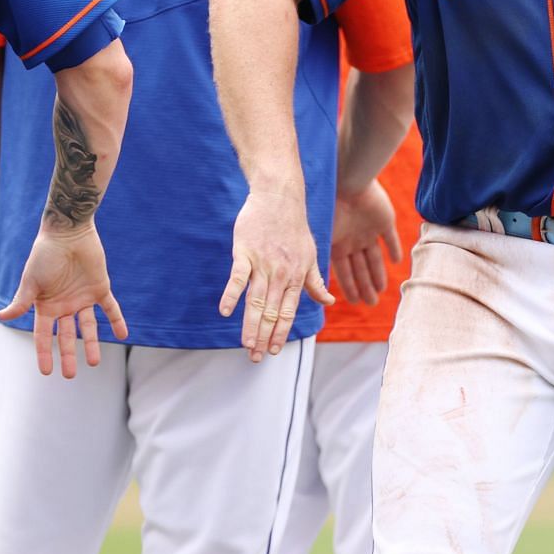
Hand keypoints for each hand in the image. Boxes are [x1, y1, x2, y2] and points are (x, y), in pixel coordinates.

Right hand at [0, 225, 127, 378]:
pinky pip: (110, 309)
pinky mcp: (100, 288)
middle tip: (69, 375)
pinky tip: (124, 335)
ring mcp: (82, 298)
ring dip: (92, 344)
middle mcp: (64, 305)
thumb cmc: (45, 255)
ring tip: (94, 362)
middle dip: (68, 355)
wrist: (67, 232)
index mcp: (46, 306)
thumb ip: (21, 302)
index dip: (44, 353)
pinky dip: (117, 321)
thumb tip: (0, 316)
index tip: (46, 372)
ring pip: (89, 327)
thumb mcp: (30, 282)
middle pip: (67, 336)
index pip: (44, 335)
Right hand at [222, 185, 331, 361]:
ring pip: (256, 301)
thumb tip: (328, 301)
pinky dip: (231, 295)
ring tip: (246, 344)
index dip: (280, 333)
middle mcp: (281, 274)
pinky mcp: (245, 252)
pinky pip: (238, 277)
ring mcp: (263, 263)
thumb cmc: (294, 226)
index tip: (274, 350)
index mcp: (296, 276)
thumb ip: (316, 281)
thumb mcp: (311, 255)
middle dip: (264, 337)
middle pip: (271, 312)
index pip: (287, 312)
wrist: (279, 197)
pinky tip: (225, 311)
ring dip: (251, 325)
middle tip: (256, 357)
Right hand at [330, 179, 399, 305]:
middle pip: (360, 268)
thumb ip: (320, 261)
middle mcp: (352, 239)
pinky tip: (396, 262)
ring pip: (375, 258)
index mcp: (337, 244)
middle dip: (364, 286)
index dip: (350, 288)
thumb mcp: (322, 239)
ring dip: (378, 274)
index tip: (354, 302)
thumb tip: (314, 287)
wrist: (347, 182)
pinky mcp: (384, 220)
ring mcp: (368, 230)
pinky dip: (394, 249)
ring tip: (381, 290)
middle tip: (370, 303)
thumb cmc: (329, 209)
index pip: (344, 272)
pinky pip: (391, 239)